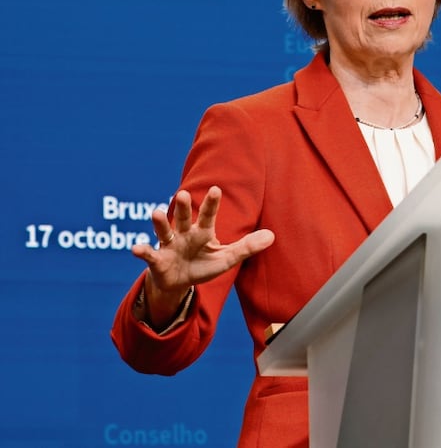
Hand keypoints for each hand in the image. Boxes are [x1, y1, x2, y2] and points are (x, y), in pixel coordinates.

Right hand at [131, 186, 274, 325]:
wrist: (180, 283)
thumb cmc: (204, 265)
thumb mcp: (227, 259)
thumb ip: (247, 247)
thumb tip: (272, 236)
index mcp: (203, 233)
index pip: (209, 216)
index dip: (212, 204)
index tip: (216, 189)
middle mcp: (184, 235)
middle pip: (184, 218)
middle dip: (184, 207)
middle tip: (184, 194)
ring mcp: (169, 246)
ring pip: (165, 231)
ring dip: (160, 223)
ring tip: (156, 212)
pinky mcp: (157, 261)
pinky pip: (149, 255)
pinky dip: (142, 251)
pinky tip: (136, 249)